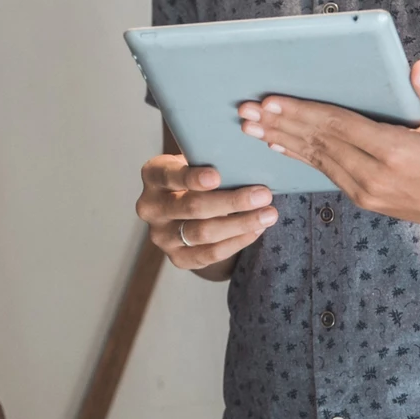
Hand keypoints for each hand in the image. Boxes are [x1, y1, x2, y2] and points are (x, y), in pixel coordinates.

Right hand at [135, 154, 277, 271]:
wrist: (186, 210)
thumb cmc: (198, 176)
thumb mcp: (196, 161)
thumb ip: (211, 160)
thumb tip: (248, 160)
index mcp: (153, 175)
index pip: (170, 176)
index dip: (191, 178)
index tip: (217, 177)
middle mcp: (150, 207)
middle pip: (192, 207)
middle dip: (232, 201)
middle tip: (264, 195)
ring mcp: (161, 236)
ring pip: (203, 233)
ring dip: (240, 224)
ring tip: (269, 214)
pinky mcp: (176, 258)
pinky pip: (209, 254)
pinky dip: (236, 242)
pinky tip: (256, 230)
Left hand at [241, 59, 419, 234]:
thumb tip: (416, 67)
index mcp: (395, 152)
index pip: (337, 126)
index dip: (301, 111)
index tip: (271, 100)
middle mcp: (376, 176)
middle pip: (319, 143)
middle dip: (280, 125)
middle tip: (245, 111)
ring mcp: (368, 193)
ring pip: (318, 161)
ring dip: (284, 141)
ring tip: (252, 128)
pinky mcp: (366, 200)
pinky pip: (327, 174)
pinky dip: (302, 158)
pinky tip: (282, 146)